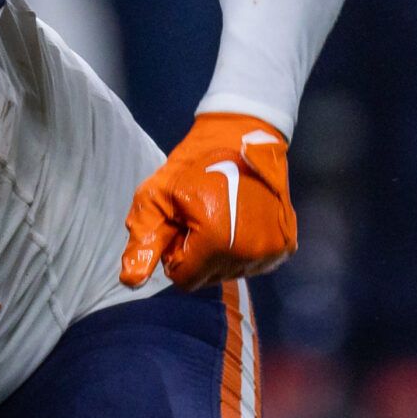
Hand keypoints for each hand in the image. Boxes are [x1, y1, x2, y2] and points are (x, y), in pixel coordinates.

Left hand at [121, 113, 295, 289]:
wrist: (242, 135)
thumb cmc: (193, 163)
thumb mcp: (157, 197)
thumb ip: (143, 242)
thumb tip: (130, 282)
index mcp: (216, 243)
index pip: (184, 279)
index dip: (174, 254)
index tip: (180, 224)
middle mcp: (249, 253)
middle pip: (208, 278)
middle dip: (197, 254)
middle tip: (199, 216)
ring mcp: (271, 251)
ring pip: (230, 272)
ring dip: (219, 251)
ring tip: (220, 214)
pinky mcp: (285, 245)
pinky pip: (253, 264)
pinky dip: (242, 248)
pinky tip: (241, 219)